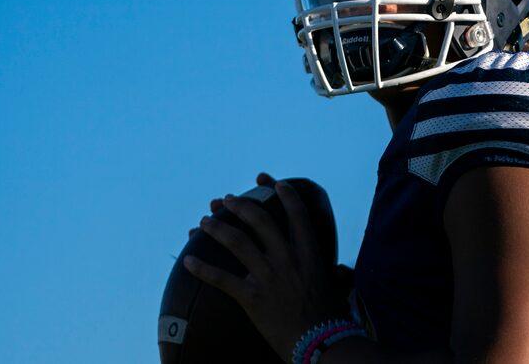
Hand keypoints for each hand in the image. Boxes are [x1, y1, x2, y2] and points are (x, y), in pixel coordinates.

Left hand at [184, 179, 344, 360]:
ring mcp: (268, 276)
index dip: (287, 196)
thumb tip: (340, 272)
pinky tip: (188, 261)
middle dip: (241, 205)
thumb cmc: (332, 319)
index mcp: (309, 254)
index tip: (276, 184)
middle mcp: (287, 259)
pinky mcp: (251, 297)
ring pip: (237, 242)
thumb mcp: (336, 288)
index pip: (297, 215)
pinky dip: (202, 269)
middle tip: (227, 199)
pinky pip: (221, 279)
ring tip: (204, 220)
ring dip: (218, 228)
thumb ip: (335, 274)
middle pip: (260, 221)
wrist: (321, 344)